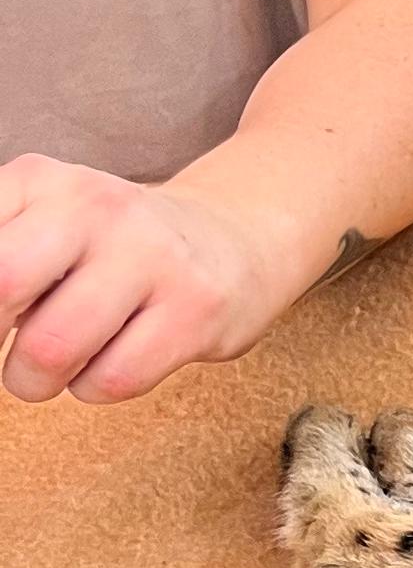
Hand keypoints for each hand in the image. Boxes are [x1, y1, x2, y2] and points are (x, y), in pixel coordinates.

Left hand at [0, 162, 288, 407]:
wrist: (234, 238)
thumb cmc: (112, 246)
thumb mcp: (40, 219)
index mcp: (40, 180)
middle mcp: (95, 206)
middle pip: (2, 284)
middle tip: (4, 346)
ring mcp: (152, 255)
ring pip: (52, 349)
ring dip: (33, 379)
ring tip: (49, 367)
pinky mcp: (195, 309)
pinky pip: (111, 380)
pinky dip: (94, 387)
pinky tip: (111, 359)